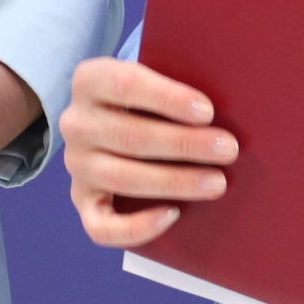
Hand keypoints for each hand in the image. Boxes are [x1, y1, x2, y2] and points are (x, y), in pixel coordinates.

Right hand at [61, 57, 237, 248]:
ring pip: (122, 178)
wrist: (112, 119)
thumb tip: (218, 112)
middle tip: (227, 149)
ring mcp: (76, 165)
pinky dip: (136, 226)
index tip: (208, 112)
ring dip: (174, 182)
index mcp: (89, 79)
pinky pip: (101, 226)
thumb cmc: (147, 97)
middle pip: (129, 136)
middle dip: (184, 144)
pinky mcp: (82, 200)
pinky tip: (172, 215)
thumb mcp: (152, 77)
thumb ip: (174, 85)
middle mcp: (76, 123)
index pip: (126, 85)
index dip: (168, 98)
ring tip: (216, 182)